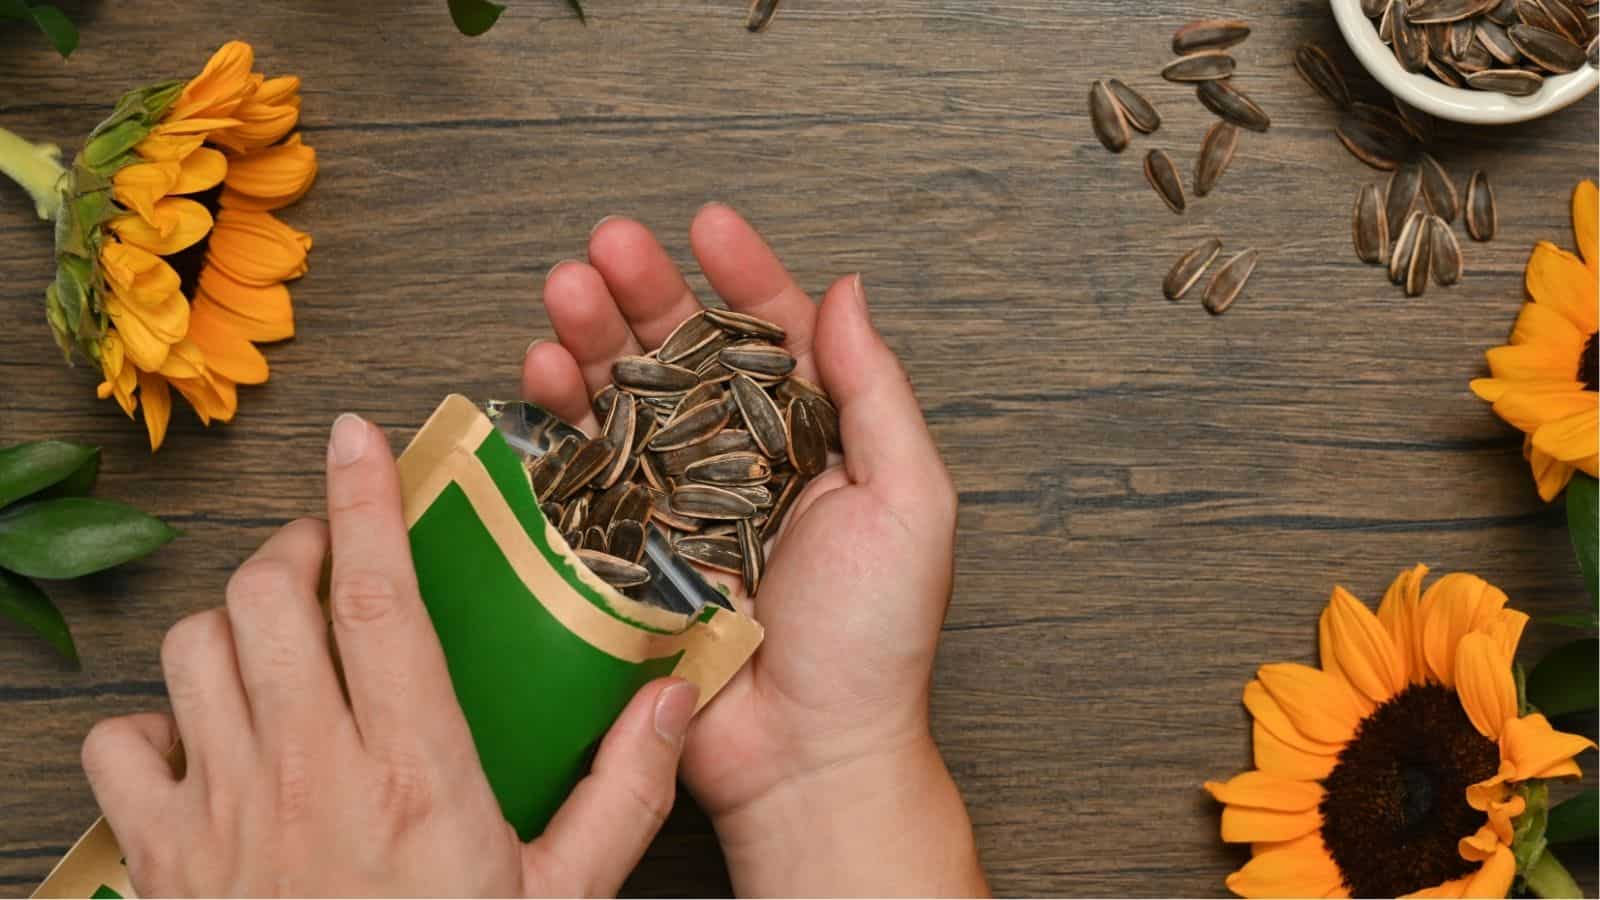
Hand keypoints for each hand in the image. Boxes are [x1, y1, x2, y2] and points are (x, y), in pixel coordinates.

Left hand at [81, 414, 698, 896]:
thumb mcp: (563, 899)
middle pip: (268, 598)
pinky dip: (155, 722)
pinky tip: (206, 739)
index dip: (366, 500)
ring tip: (278, 637)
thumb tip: (675, 696)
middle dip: (297, 547)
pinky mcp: (165, 861)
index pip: (381, 597)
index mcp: (416, 774)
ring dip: (234, 623)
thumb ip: (625, 793)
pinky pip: (122, 746)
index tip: (360, 436)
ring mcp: (225, 816)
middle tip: (333, 556)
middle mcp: (310, 775)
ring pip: (193, 651)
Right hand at [522, 204, 985, 895]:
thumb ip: (874, 393)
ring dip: (590, 335)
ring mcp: (675, 499)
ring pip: (624, 396)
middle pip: (682, 353)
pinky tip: (543, 372)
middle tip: (608, 245)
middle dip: (642, 291)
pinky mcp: (621, 544)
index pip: (772, 335)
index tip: (709, 224)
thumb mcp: (909, 502)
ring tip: (562, 290)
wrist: (808, 753)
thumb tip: (849, 291)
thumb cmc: (875, 641)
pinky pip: (582, 467)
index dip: (741, 275)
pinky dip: (558, 415)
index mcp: (811, 441)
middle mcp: (737, 460)